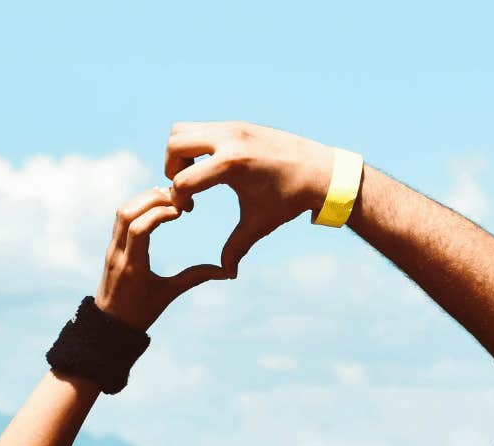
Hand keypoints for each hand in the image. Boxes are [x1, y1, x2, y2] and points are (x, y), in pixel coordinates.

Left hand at [95, 186, 228, 331]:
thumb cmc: (141, 313)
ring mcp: (112, 248)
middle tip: (177, 199)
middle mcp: (118, 253)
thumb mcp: (169, 295)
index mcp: (132, 266)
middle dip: (152, 200)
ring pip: (121, 212)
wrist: (109, 325)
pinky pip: (121, 218)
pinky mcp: (112, 246)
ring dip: (144, 199)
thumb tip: (226, 272)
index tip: (181, 211)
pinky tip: (156, 205)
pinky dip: (137, 206)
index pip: (139, 228)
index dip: (159, 213)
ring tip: (168, 197)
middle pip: (126, 213)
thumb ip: (195, 278)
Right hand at [164, 121, 336, 275]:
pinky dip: (195, 146)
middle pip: (175, 143)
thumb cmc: (290, 199)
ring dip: (180, 154)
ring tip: (194, 175)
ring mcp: (234, 127)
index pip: (183, 180)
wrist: (322, 171)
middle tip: (185, 188)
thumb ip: (236, 248)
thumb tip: (228, 273)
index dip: (178, 199)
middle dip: (171, 168)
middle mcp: (230, 138)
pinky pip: (201, 129)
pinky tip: (211, 168)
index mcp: (232, 163)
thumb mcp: (260, 224)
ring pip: (182, 130)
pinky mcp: (238, 125)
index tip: (190, 211)